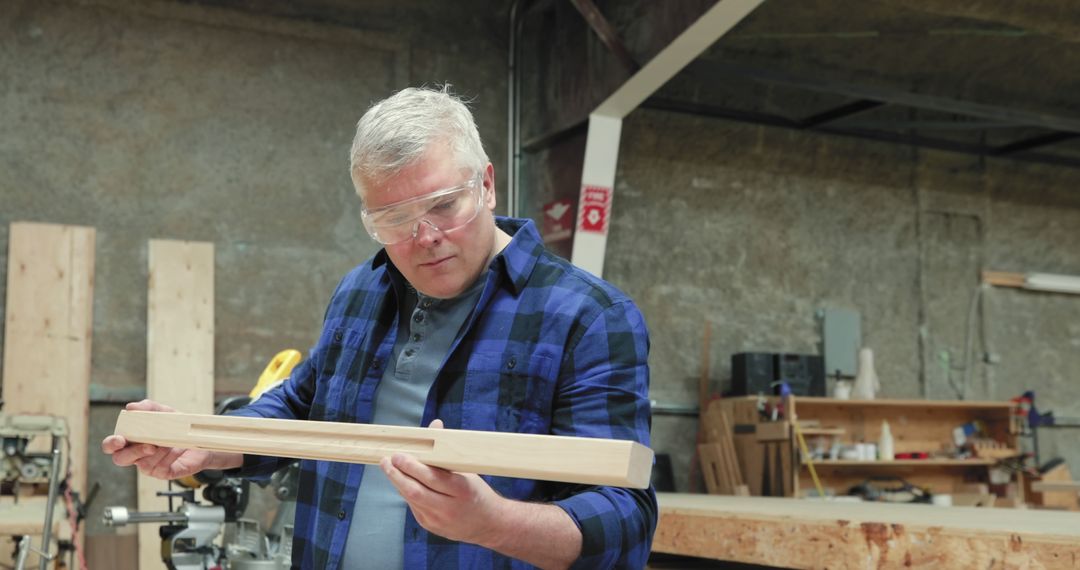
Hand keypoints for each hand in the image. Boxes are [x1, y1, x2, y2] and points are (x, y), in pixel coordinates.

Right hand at [101, 400, 217, 478]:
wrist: (199, 437)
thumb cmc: (176, 425)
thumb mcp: (164, 412)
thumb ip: (148, 407)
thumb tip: (131, 407)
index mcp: (131, 440)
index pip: (111, 446)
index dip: (111, 444)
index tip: (120, 439)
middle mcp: (136, 455)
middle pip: (121, 459)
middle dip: (133, 453)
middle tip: (150, 446)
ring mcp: (149, 466)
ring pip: (144, 464)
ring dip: (159, 452)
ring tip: (172, 442)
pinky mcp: (163, 473)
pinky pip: (161, 469)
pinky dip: (170, 457)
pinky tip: (177, 449)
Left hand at [380, 419, 506, 545]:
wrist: (490, 524)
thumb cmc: (478, 492)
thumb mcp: (467, 470)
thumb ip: (447, 450)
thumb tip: (435, 424)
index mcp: (462, 490)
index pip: (431, 477)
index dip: (412, 466)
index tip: (398, 455)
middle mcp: (449, 508)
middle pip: (416, 491)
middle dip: (397, 474)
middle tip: (386, 461)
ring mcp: (438, 520)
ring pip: (411, 499)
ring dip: (398, 482)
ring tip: (389, 468)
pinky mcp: (430, 526)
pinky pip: (414, 506)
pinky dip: (406, 492)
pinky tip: (402, 481)